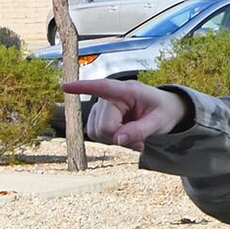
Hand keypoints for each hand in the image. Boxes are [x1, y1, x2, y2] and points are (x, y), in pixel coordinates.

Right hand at [61, 78, 187, 149]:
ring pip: (96, 133)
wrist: (165, 110)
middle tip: (139, 142)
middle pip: (103, 127)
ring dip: (115, 141)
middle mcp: (109, 97)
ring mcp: (101, 107)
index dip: (83, 88)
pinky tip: (126, 137)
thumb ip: (140, 131)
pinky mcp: (98, 117)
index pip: (102, 87)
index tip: (64, 86)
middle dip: (120, 138)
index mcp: (127, 90)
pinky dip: (111, 141)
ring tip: (135, 138)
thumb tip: (118, 140)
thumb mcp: (160, 122)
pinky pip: (95, 135)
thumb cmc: (164, 111)